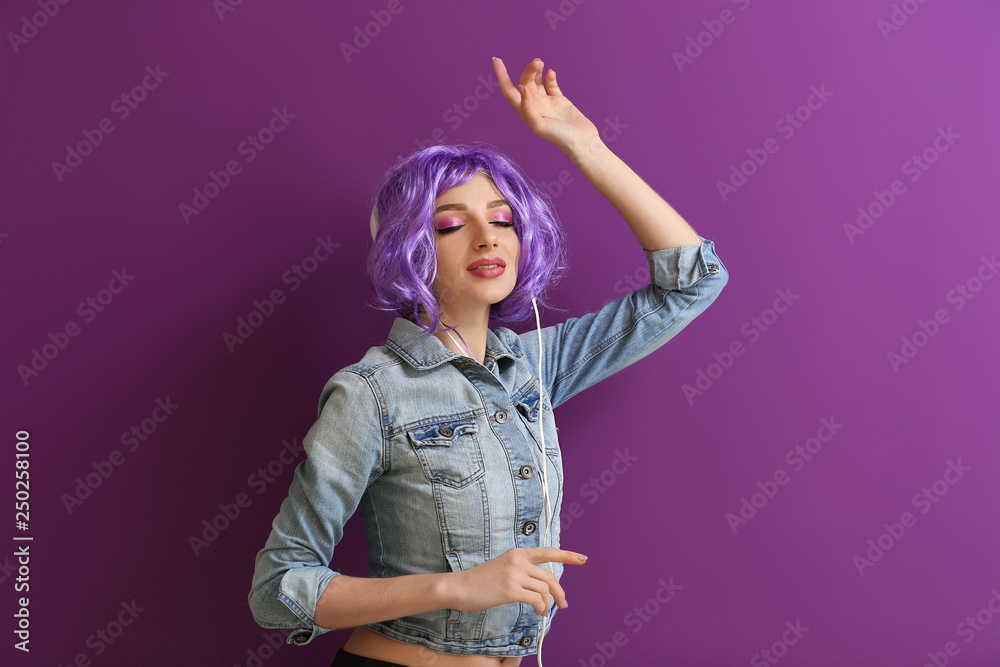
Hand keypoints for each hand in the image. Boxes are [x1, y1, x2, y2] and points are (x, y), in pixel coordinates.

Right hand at [447, 546, 587, 615]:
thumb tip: (541, 586)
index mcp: (517, 553)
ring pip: (544, 590)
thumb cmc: (480, 581)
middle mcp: (518, 560)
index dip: (567, 555)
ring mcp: (514, 574)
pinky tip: (537, 612)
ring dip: (548, 604)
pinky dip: (541, 608)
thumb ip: (521, 570)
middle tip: (563, 604)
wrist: (459, 587)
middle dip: (560, 593)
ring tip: (543, 612)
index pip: (547, 552)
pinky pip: (536, 600)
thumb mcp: (503, 567)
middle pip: (550, 577)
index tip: (582, 559)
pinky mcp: (510, 589)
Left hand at [493, 57, 600, 157]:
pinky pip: (551, 84)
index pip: (508, 91)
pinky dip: (549, 77)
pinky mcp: (559, 100)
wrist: (582, 142)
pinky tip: (551, 73)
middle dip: (528, 71)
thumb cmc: (559, 138)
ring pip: (536, 81)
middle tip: (537, 62)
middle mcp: (533, 106)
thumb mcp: (539, 125)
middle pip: (524, 83)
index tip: (496, 60)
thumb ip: (528, 106)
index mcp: (525, 113)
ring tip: (540, 63)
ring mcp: (546, 102)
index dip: (501, 76)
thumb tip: (521, 87)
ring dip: (536, 71)